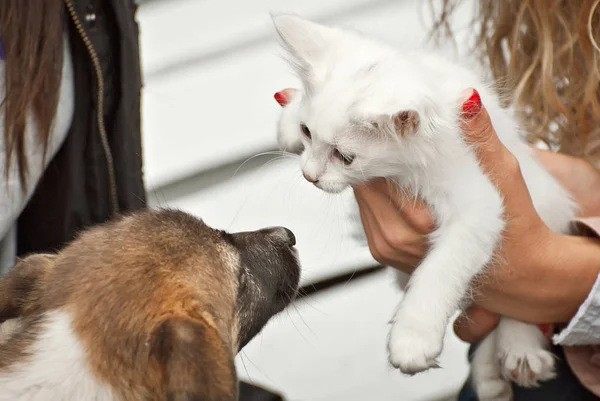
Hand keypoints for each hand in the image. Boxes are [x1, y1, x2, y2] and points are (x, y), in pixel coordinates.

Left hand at [353, 89, 599, 341]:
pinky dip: (377, 192)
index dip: (382, 141)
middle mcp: (395, 240)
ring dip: (374, 174)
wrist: (516, 276)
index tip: (393, 121)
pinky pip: (366, 210)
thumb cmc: (514, 228)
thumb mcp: (502, 176)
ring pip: (361, 195)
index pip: (377, 169)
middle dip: (375, 155)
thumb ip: (480, 138)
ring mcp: (385, 250)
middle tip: (391, 130)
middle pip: (363, 181)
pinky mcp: (382, 253)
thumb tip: (464, 99)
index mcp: (419, 222)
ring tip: (396, 154)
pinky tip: (398, 180)